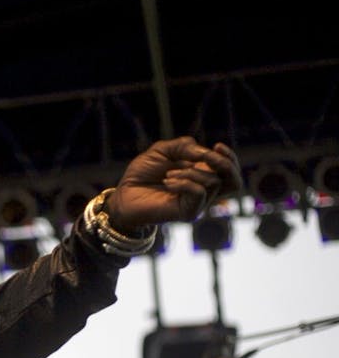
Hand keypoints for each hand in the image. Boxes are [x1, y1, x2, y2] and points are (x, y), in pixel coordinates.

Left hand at [108, 137, 241, 232]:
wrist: (124, 194)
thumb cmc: (142, 173)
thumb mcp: (162, 151)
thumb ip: (184, 146)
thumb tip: (206, 152)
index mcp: (202, 176)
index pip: (230, 171)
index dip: (230, 157)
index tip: (217, 145)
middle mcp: (204, 191)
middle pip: (234, 182)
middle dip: (225, 163)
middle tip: (206, 156)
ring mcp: (197, 203)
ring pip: (214, 182)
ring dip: (191, 172)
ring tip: (168, 174)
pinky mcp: (188, 212)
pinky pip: (199, 192)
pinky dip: (184, 182)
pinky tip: (167, 182)